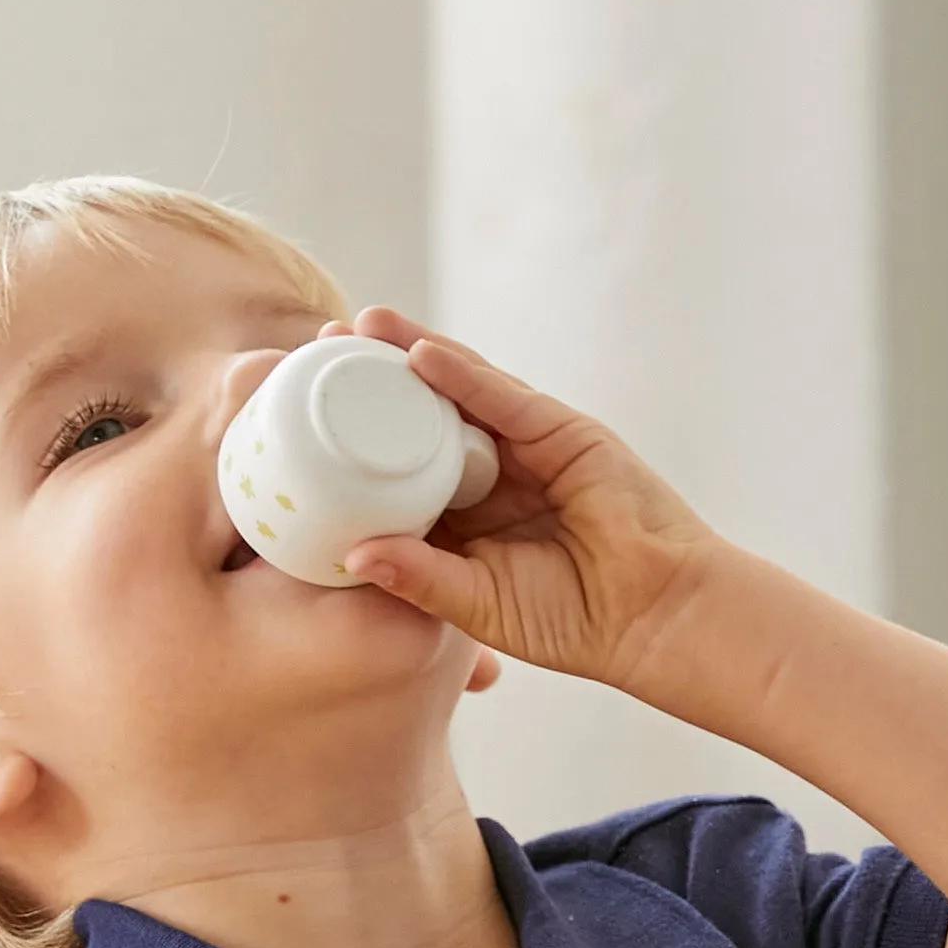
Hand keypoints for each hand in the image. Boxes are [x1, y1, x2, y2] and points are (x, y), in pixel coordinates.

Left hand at [328, 311, 722, 694]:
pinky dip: (463, 375)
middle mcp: (489, 475)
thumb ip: (418, 577)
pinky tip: (420, 352)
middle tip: (310, 349)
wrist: (652, 616)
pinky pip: (504, 397)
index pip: (396, 467)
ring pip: (457, 392)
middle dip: (371, 383)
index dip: (350, 441)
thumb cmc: (572, 621)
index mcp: (464, 518)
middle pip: (419, 416)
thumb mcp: (476, 604)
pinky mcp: (562, 433)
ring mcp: (525, 448)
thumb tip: (350, 553)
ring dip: (407, 356)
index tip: (295, 419)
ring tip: (356, 327)